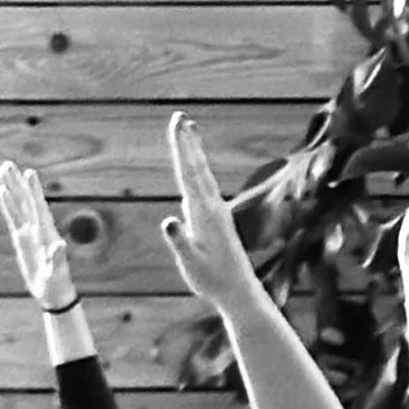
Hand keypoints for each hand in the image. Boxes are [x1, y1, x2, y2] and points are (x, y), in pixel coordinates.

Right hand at [0, 162, 74, 311]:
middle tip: (8, 164)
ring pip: (19, 205)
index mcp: (47, 233)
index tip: (30, 173)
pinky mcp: (22, 239)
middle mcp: (38, 228)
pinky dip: (8, 205)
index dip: (34, 191)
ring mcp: (29, 232)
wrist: (53, 293)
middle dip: (18, 182)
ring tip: (3, 170)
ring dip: (12, 188)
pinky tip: (2, 192)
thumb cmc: (57, 284)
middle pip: (26, 200)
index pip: (39, 207)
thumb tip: (60, 246)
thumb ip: (57, 259)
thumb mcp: (57, 272)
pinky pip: (13, 217)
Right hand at [164, 112, 261, 314]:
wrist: (239, 292)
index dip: (182, 148)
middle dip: (187, 141)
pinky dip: (197, 171)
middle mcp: (212, 208)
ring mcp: (216, 212)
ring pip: (202, 175)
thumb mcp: (192, 265)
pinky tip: (193, 166)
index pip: (189, 174)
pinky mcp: (217, 219)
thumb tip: (168, 221)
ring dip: (193, 151)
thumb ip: (180, 242)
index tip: (177, 125)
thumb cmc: (213, 281)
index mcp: (204, 214)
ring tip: (188, 130)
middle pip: (196, 168)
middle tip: (180, 116)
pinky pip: (204, 187)